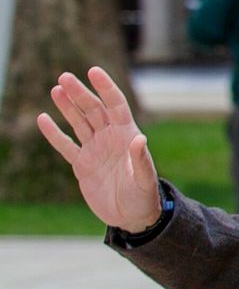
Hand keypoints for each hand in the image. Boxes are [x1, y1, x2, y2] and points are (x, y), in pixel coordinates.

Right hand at [36, 67, 162, 231]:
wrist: (132, 217)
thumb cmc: (144, 197)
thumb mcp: (145, 180)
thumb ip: (141, 160)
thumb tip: (139, 138)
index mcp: (127, 136)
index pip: (116, 106)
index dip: (106, 88)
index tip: (93, 71)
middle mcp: (110, 139)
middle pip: (94, 110)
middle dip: (80, 94)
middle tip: (65, 77)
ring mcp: (95, 150)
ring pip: (79, 122)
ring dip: (68, 106)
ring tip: (56, 88)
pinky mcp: (82, 164)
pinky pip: (66, 145)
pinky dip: (54, 133)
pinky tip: (43, 118)